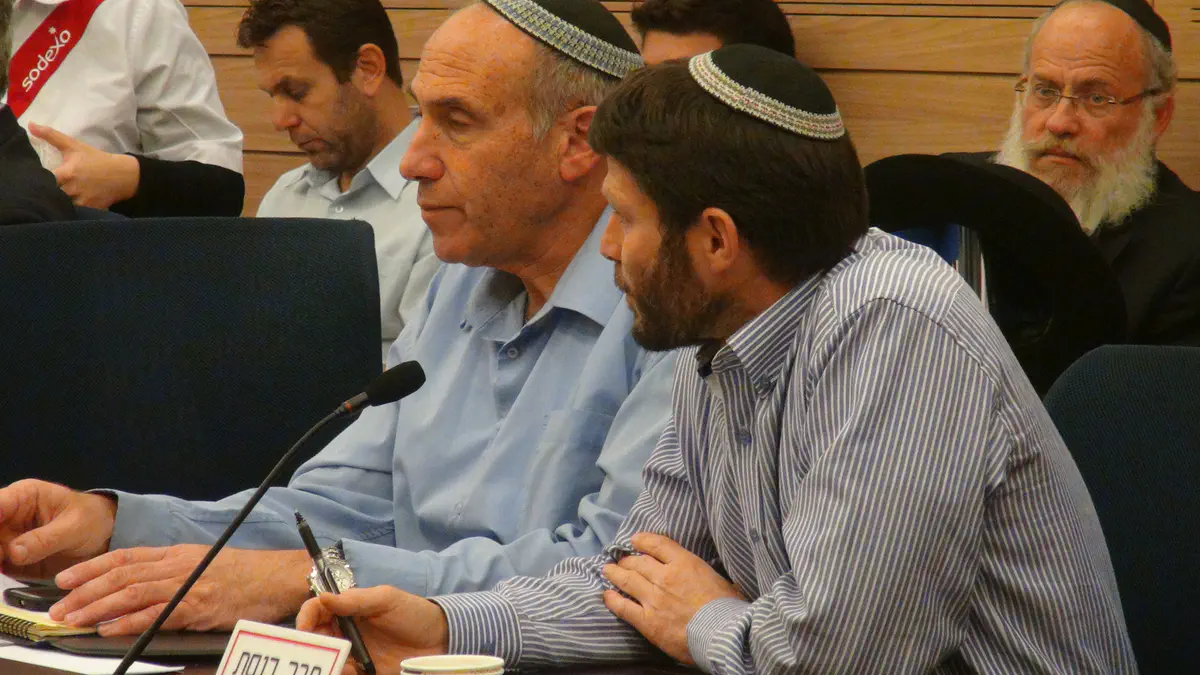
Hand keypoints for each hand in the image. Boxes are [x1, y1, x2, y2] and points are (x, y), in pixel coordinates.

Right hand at [0, 479, 116, 577]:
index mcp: (23, 496)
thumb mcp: (75, 526)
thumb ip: (46, 539)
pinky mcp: (10, 561)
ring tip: (4, 568)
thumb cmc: (91, 519)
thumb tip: (14, 553)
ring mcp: (6, 539)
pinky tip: (4, 576)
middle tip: (2, 559)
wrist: (104, 536)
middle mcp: (8, 517)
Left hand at [28, 123, 139, 207]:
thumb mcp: (74, 146)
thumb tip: (30, 125)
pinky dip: (72, 210)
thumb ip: (51, 136)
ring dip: (59, 203)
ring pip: (62, 206)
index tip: (35, 180)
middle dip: (48, 193)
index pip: (43, 180)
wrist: (123, 175)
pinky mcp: (90, 209)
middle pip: (51, 195)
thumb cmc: (96, 159)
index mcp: (66, 173)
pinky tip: (70, 206)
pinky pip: (75, 213)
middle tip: (46, 190)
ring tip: (57, 199)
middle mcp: (72, 189)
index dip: (37, 181)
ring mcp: (82, 201)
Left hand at [49, 545, 311, 634]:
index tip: (66, 578)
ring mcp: (188, 584)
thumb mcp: (206, 562)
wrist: (280, 577)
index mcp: (178, 553)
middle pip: (121, 574)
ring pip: (132, 592)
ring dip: (98, 606)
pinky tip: (110, 628)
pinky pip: (156, 613)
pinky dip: (129, 621)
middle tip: (60, 606)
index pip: (125, 556)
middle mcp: (179, 564)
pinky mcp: (198, 605)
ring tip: (74, 617)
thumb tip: (143, 585)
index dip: (91, 567)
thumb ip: (175, 571)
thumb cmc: (248, 574)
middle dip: (85, 590)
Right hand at [297, 586, 448, 674]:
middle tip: (315, 653)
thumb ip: (355, 599)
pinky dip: (341, 673)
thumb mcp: (387, 599)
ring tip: (340, 665)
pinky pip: (343, 673)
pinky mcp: (362, 671)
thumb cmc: (414, 613)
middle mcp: (346, 631)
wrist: (440, 641)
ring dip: (325, 663)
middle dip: (310, 646)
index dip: (306, 618)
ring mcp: (353, 653)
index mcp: (349, 609)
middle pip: (316, 638)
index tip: (304, 630)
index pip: (317, 610)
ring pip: (326, 660)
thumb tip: (323, 597)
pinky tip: (351, 671)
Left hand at [602, 532, 744, 664]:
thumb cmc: (728, 608)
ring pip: (627, 581)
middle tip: (620, 560)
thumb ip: (706, 574)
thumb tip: (708, 577)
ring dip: (615, 574)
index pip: (657, 544)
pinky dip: (613, 600)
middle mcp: (665, 577)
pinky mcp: (647, 621)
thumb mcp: (721, 580)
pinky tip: (607, 595)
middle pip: (638, 562)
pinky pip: (624, 607)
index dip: (643, 540)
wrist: (722, 633)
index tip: (635, 540)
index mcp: (685, 563)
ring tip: (607, 570)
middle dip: (627, 560)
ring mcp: (653, 599)